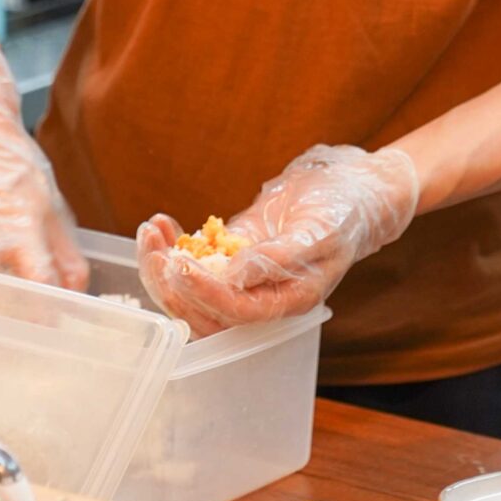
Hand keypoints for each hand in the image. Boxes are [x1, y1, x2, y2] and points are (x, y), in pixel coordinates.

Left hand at [135, 145, 418, 335]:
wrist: (351, 188)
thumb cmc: (344, 211)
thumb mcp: (320, 231)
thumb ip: (279, 257)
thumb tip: (234, 277)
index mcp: (287, 302)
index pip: (235, 312)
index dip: (203, 294)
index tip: (179, 265)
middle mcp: (261, 298)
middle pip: (203, 311)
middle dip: (171, 284)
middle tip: (153, 248)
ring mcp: (242, 277)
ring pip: (191, 291)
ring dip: (162, 266)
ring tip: (149, 233)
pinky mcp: (231, 254)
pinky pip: (193, 262)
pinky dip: (172, 246)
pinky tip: (161, 224)